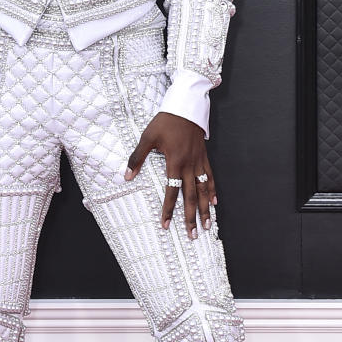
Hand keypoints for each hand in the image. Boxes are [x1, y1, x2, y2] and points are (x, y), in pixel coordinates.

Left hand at [124, 111, 216, 237]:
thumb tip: (128, 176)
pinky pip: (210, 177)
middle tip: (192, 235)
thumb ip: (138, 158)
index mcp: (175, 163)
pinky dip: (212, 190)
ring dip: (205, 209)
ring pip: (203, 190)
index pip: (171, 192)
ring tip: (207, 225)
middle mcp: (189, 166)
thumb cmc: (166, 122)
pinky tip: (214, 202)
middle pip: (191, 197)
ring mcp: (199, 162)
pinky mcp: (204, 157)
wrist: (186, 107)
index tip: (166, 224)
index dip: (168, 210)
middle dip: (191, 217)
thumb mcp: (147, 137)